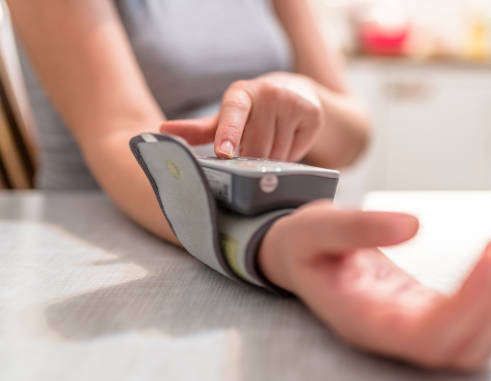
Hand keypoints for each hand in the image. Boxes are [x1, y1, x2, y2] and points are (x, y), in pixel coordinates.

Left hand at [160, 73, 323, 160]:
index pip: (232, 113)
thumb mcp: (226, 117)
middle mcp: (268, 92)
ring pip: (277, 154)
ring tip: (270, 149)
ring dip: (271, 163)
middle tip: (250, 157)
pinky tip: (288, 143)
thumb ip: (198, 130)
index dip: (228, 133)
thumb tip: (162, 133)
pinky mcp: (312, 113)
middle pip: (256, 146)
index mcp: (240, 92)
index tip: (223, 152)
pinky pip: (297, 152)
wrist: (296, 93)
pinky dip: (290, 156)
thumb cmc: (254, 111)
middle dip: (251, 161)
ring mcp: (292, 101)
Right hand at [259, 201, 490, 370]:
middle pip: (458, 349)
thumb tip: (413, 225)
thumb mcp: (317, 225)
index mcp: (360, 319)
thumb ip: (358, 226)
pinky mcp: (422, 313)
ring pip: (471, 344)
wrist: (299, 255)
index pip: (426, 337)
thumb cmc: (304, 244)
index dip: (469, 307)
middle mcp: (388, 334)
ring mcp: (408, 327)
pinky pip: (470, 322)